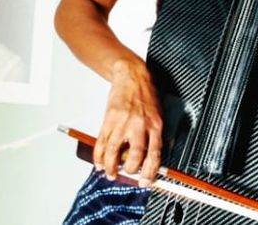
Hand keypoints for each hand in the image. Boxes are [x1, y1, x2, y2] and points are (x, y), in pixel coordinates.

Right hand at [93, 58, 163, 186]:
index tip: (146, 181)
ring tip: (110, 173)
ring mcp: (123, 122)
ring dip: (111, 166)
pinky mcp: (109, 119)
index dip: (150, 171)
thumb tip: (151, 158)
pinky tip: (99, 161)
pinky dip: (100, 154)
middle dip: (130, 170)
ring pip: (115, 151)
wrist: (132, 76)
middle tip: (127, 175)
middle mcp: (140, 125)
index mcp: (155, 125)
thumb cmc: (146, 94)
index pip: (154, 154)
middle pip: (135, 155)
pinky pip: (103, 141)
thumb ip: (155, 135)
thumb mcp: (158, 114)